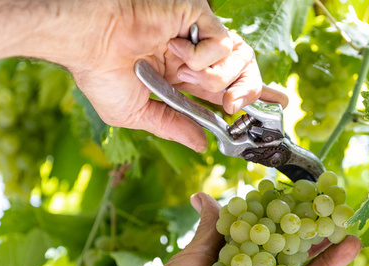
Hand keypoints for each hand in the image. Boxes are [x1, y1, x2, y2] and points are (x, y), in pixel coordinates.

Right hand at [62, 0, 287, 151]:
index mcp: (179, 79)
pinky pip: (223, 42)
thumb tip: (201, 145)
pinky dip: (202, 55)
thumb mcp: (137, 114)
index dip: (252, 95)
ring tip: (187, 76)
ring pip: (239, 58)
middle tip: (234, 104)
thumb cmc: (101, 75)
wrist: (89, 41)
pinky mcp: (197, 16)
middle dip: (248, 92)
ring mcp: (197, 36)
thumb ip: (173, 127)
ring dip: (216, 77)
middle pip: (243, 73)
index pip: (225, 88)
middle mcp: (193, 57)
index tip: (278, 103)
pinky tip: (174, 50)